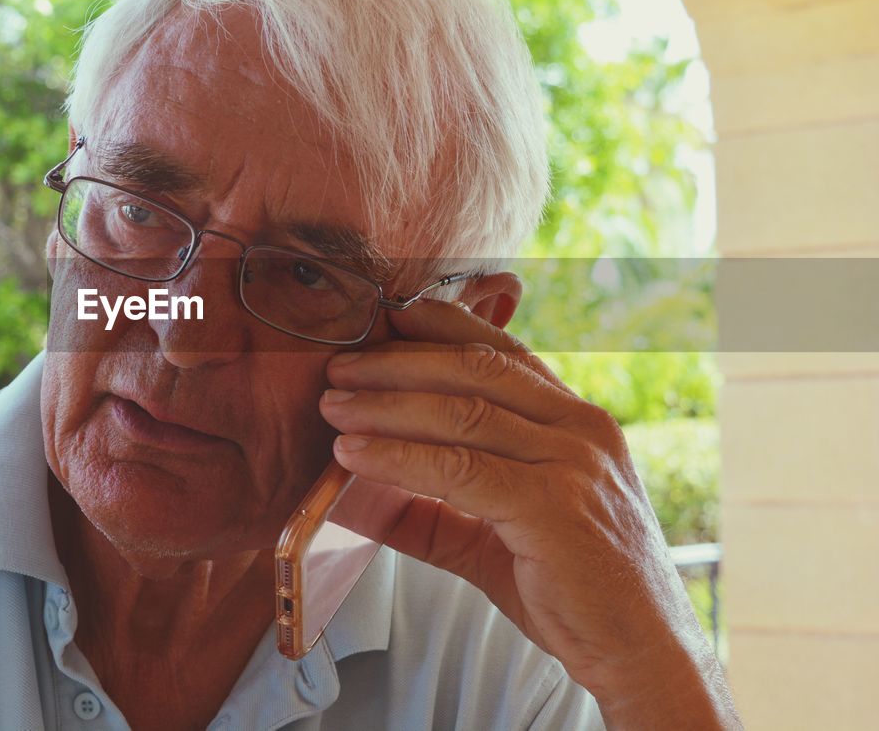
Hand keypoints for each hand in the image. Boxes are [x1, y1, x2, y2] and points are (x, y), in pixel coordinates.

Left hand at [318, 298, 740, 729]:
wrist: (642, 652)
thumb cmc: (573, 591)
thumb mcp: (491, 537)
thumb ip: (428, 510)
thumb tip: (348, 494)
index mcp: (574, 421)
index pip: (500, 352)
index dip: (436, 328)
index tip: (380, 322)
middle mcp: (579, 428)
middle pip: (474, 369)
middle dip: (398, 361)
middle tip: (338, 369)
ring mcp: (572, 464)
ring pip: (463, 412)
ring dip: (387, 403)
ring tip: (334, 407)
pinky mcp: (555, 508)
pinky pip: (461, 468)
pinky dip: (399, 456)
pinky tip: (355, 455)